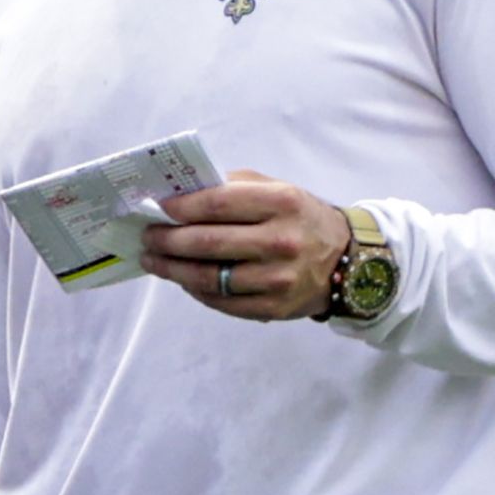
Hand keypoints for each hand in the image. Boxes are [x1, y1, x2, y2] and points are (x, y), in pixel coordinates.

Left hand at [138, 171, 351, 320]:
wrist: (348, 261)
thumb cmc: (301, 219)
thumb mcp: (278, 189)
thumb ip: (234, 187)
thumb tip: (181, 195)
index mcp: (282, 202)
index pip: (218, 203)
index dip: (181, 207)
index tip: (158, 208)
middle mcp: (282, 241)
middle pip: (207, 242)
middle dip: (168, 240)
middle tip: (147, 237)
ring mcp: (278, 279)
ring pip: (209, 277)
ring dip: (173, 269)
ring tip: (154, 261)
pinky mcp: (274, 307)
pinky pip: (222, 302)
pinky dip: (196, 291)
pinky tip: (183, 280)